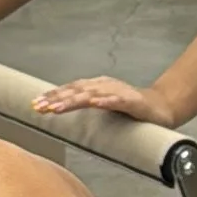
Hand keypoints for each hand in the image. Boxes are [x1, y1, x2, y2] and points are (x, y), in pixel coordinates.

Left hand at [32, 74, 175, 126]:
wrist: (161, 108)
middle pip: (76, 90)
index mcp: (96, 86)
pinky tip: (96, 104)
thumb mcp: (103, 104)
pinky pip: (118, 101)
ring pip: (92, 95)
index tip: (35, 103)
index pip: (70, 89)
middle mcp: (104, 86)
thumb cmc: (130, 107)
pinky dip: (106, 101)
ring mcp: (119, 92)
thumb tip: (59, 110)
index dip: (52, 95)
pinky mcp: (133, 102)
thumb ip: (85, 105)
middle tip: (39, 107)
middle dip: (56, 98)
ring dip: (73, 100)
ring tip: (58, 108)